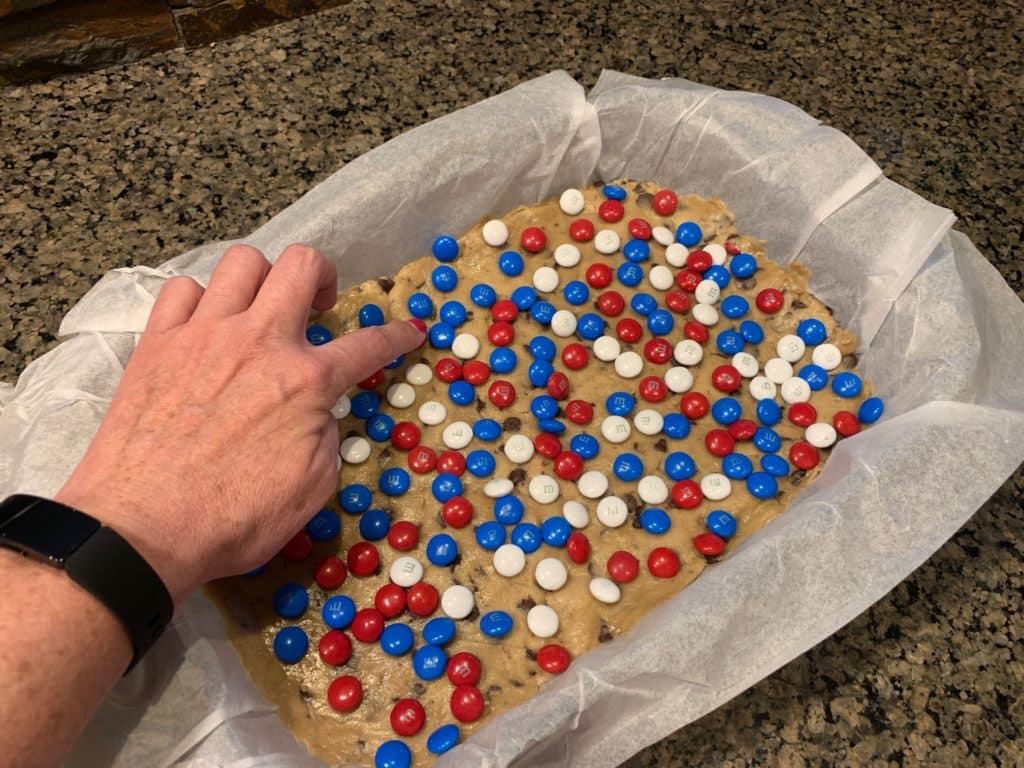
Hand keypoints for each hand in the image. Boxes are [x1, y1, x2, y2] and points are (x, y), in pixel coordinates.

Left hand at [55, 243, 423, 604]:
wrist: (143, 530)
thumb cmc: (232, 520)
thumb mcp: (312, 487)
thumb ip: (324, 435)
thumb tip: (315, 412)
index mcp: (306, 382)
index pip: (368, 345)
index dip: (397, 335)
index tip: (408, 329)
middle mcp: (259, 343)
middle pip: (303, 266)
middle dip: (325, 276)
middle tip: (319, 306)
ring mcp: (204, 336)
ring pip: (243, 261)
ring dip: (263, 280)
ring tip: (260, 309)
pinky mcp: (157, 343)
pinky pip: (183, 290)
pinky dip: (201, 299)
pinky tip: (204, 326)